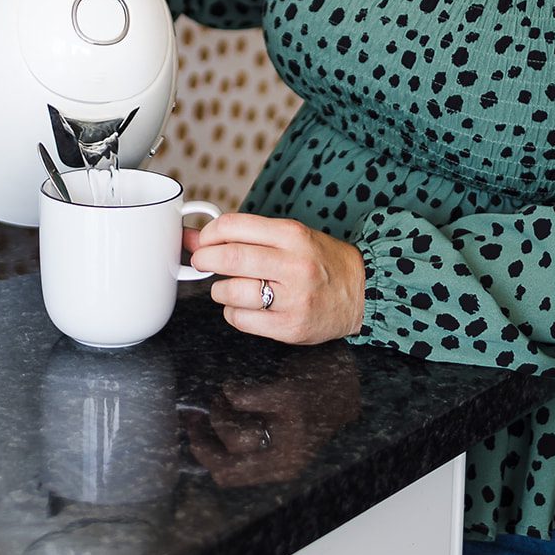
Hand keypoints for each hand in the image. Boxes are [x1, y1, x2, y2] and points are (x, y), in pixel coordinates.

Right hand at [180, 350, 361, 486]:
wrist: (348, 382)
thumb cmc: (311, 410)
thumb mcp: (286, 440)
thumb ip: (255, 449)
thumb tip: (207, 445)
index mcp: (283, 469)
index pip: (228, 477)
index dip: (204, 459)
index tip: (193, 438)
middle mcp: (287, 457)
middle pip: (225, 463)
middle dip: (202, 441)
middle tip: (196, 420)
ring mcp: (289, 430)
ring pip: (232, 433)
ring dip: (218, 413)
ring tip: (221, 400)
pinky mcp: (290, 400)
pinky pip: (243, 398)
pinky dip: (233, 391)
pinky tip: (236, 386)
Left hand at [183, 213, 365, 345]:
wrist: (361, 291)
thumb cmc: (321, 261)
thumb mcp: (291, 236)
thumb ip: (246, 234)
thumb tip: (194, 235)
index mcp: (292, 234)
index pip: (233, 226)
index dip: (208, 233)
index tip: (203, 240)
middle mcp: (293, 264)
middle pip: (229, 258)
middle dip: (204, 259)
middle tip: (202, 262)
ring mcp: (292, 298)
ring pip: (230, 292)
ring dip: (218, 290)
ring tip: (228, 287)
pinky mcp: (289, 327)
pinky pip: (241, 320)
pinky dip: (232, 313)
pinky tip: (243, 307)